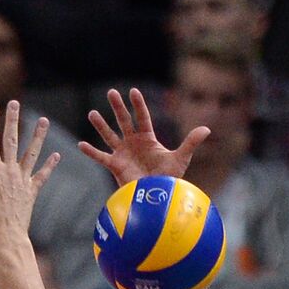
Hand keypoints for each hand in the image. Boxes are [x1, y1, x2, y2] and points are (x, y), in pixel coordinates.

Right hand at [0, 100, 59, 242]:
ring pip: (31, 153)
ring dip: (38, 136)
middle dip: (13, 120)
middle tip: (15, 103)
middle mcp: (9, 171)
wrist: (5, 238)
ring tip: (44, 121)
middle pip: (11, 140)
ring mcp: (22, 181)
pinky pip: (42, 176)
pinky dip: (49, 165)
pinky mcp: (31, 192)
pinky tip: (56, 155)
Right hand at [79, 88, 209, 187]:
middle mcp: (133, 143)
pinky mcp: (115, 166)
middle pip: (124, 121)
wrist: (157, 198)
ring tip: (91, 113)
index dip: (138, 105)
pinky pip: (101, 157)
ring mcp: (123, 154)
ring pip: (110, 135)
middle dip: (118, 107)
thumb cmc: (169, 179)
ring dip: (100, 125)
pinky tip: (81, 145)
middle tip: (110, 92)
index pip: (142, 117)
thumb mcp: (181, 158)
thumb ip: (191, 142)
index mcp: (148, 139)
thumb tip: (207, 128)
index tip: (133, 91)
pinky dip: (91, 152)